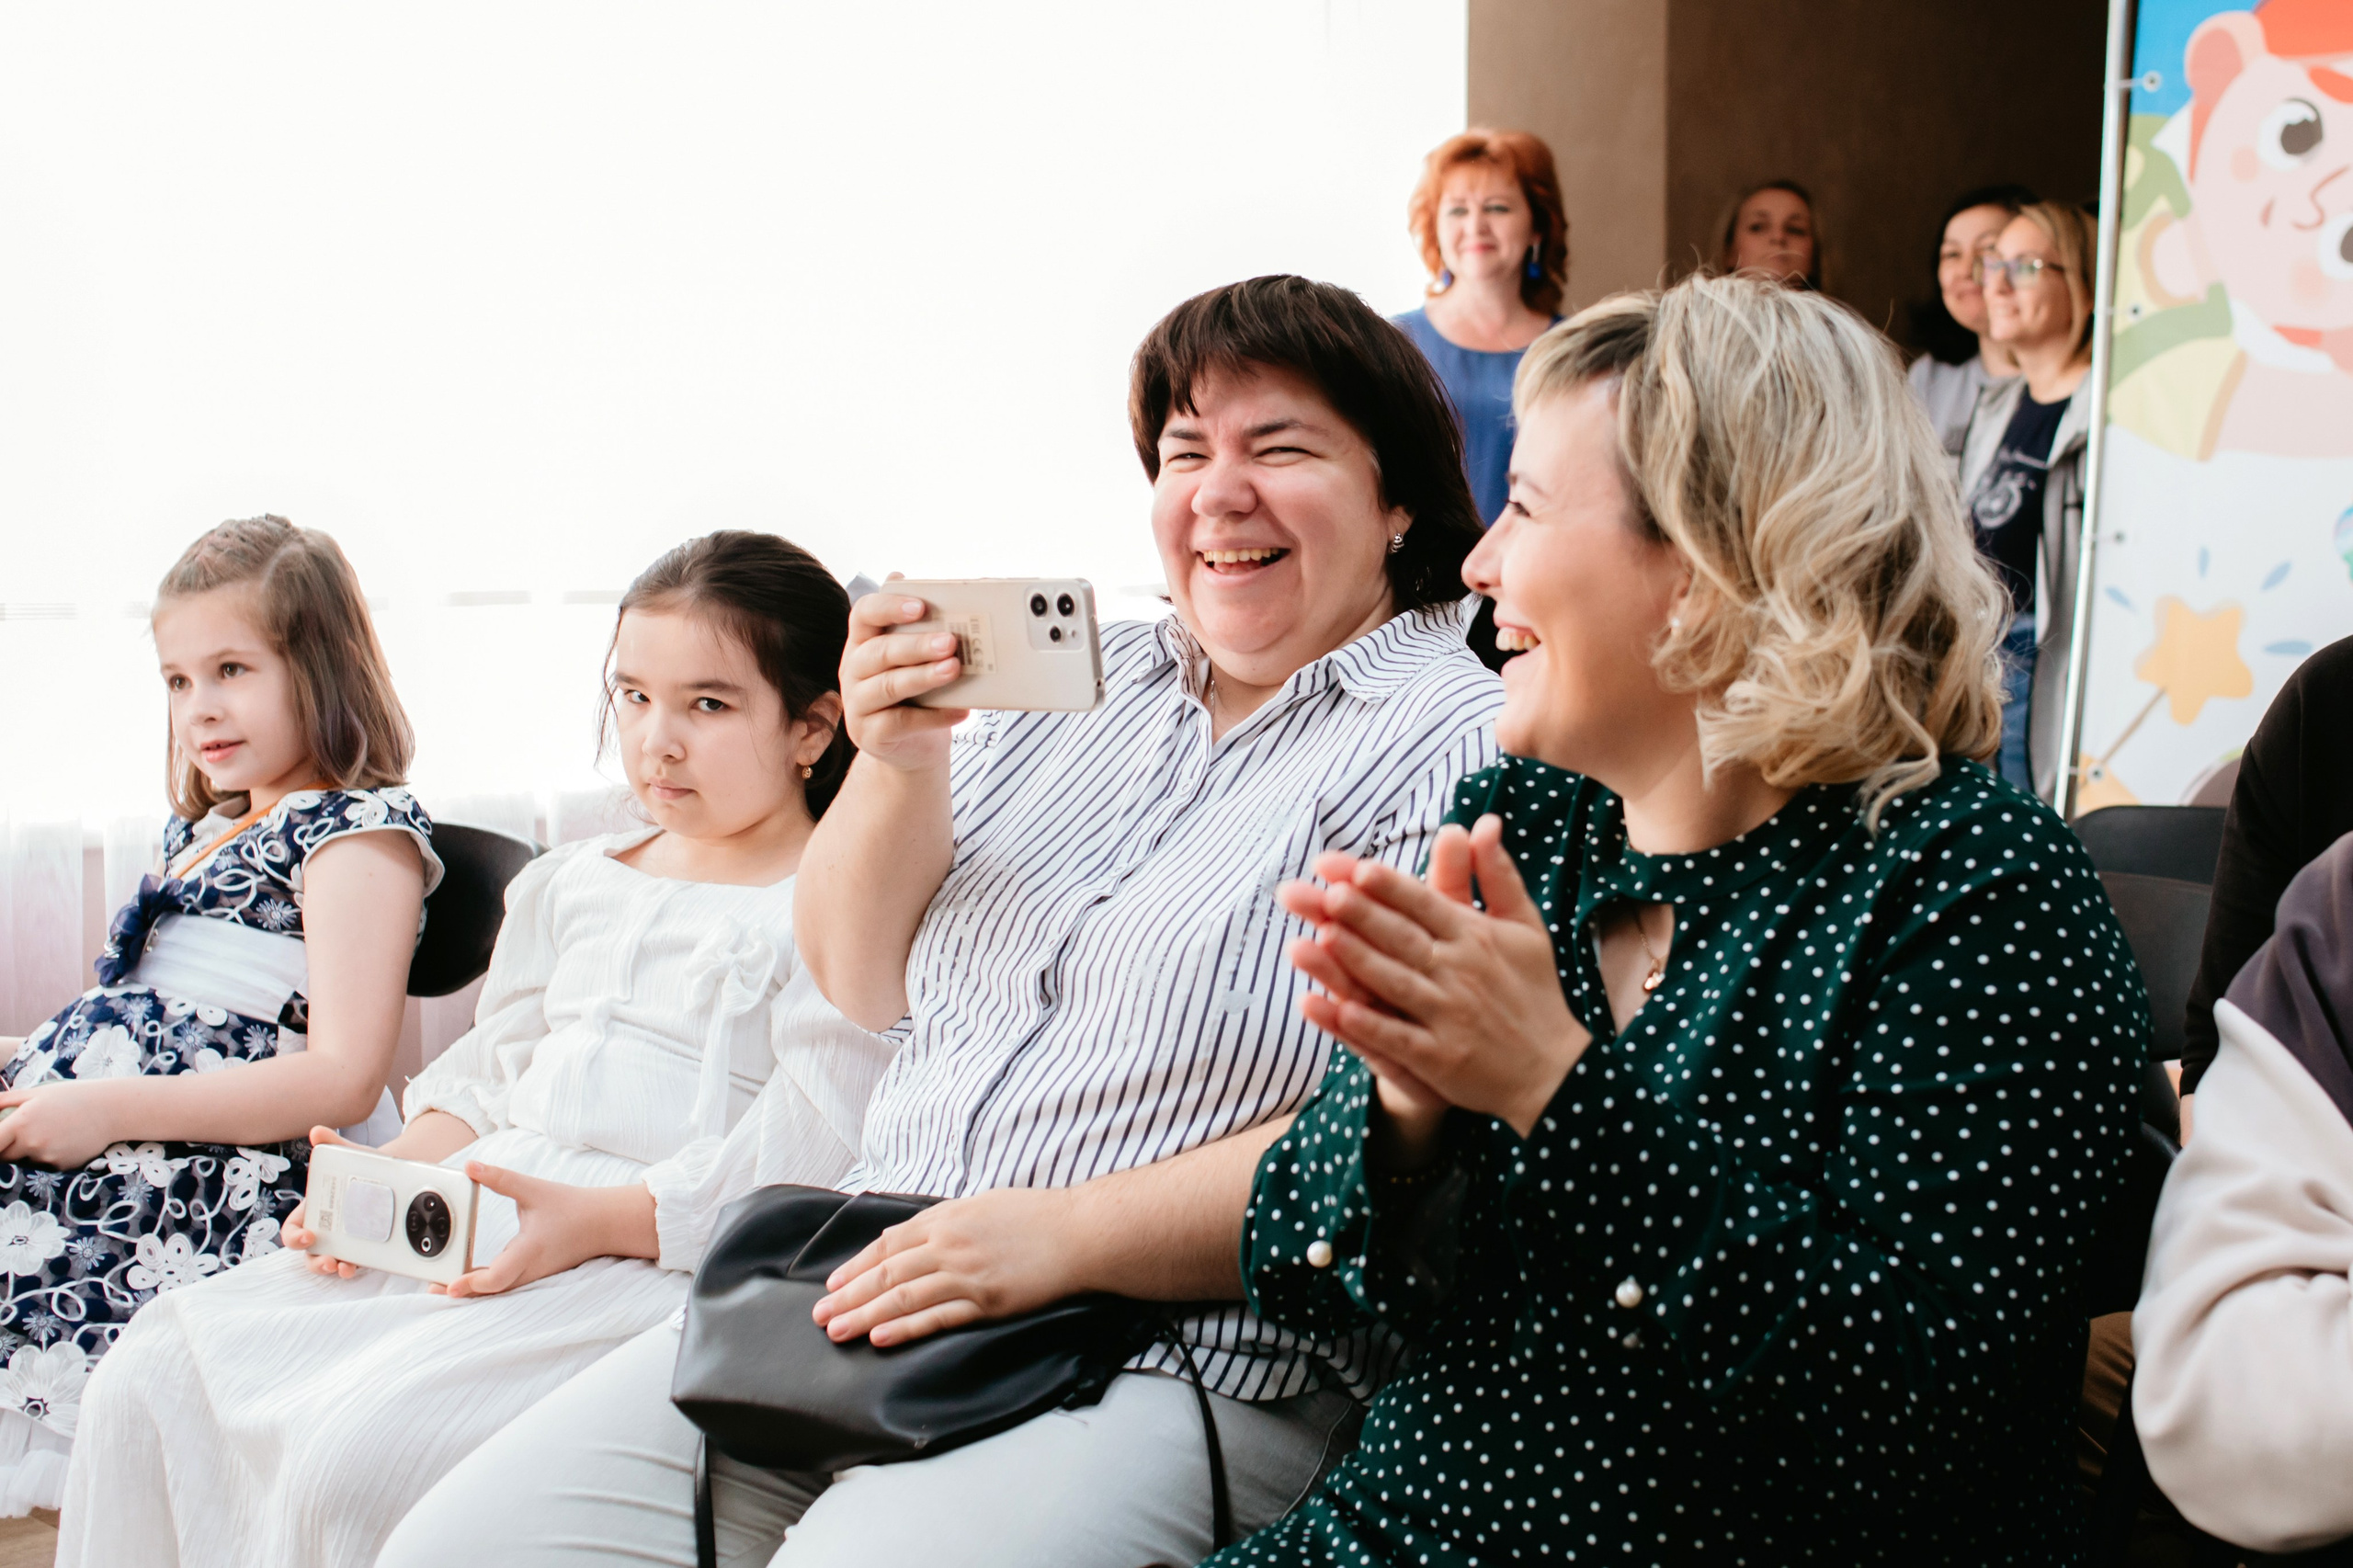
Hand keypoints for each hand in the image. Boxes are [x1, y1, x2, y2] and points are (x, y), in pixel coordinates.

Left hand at [0, 1079, 130, 1168]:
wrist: (112, 1110)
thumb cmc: (73, 1096)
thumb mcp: (37, 1093)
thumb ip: (5, 1101)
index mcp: (21, 1123)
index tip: (0, 1137)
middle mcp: (32, 1144)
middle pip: (4, 1155)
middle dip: (6, 1147)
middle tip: (21, 1132)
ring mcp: (46, 1157)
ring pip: (23, 1161)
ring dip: (26, 1152)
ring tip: (48, 1132)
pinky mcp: (59, 1167)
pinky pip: (42, 1165)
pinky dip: (46, 1156)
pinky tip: (62, 1140)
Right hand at [282, 1126, 367, 1277]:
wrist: (399, 1173)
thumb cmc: (367, 1165)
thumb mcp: (353, 1155)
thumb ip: (334, 1145)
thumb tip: (317, 1132)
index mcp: (315, 1209)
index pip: (293, 1228)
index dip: (293, 1236)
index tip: (308, 1236)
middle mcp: (326, 1228)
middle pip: (308, 1253)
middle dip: (314, 1261)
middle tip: (329, 1261)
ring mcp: (343, 1240)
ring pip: (327, 1261)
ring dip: (331, 1268)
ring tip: (343, 1268)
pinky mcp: (362, 1247)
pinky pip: (351, 1263)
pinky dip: (351, 1268)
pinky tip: (356, 1267)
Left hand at [439, 1166, 655, 1298]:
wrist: (604, 1223)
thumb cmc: (571, 1206)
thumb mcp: (533, 1189)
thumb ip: (499, 1178)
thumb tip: (469, 1167)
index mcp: (529, 1250)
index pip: (497, 1276)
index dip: (471, 1283)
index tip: (450, 1286)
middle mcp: (530, 1268)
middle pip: (491, 1291)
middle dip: (462, 1291)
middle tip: (432, 1289)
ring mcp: (534, 1275)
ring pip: (498, 1291)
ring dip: (473, 1290)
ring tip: (444, 1286)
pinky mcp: (535, 1274)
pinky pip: (507, 1284)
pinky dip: (486, 1284)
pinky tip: (469, 1278)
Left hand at [811, 1186, 1083, 1347]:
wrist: (1078, 1232)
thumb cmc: (1035, 1216)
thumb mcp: (982, 1204)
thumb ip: (945, 1220)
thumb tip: (910, 1237)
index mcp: (946, 1218)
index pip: (888, 1244)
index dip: (857, 1266)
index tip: (834, 1285)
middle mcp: (949, 1245)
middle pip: (887, 1273)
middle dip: (850, 1296)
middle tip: (820, 1316)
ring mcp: (967, 1274)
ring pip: (904, 1297)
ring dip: (866, 1316)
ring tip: (838, 1331)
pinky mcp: (986, 1302)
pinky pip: (937, 1317)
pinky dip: (906, 1328)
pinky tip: (881, 1338)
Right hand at [840, 581, 967, 769]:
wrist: (911, 747)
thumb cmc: (920, 694)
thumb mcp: (921, 662)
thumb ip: (930, 631)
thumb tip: (967, 591)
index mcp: (863, 642)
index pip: (865, 613)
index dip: (889, 607)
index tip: (920, 606)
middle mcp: (852, 669)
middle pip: (879, 651)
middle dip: (916, 645)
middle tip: (950, 641)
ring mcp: (856, 703)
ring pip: (888, 685)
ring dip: (924, 676)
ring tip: (954, 669)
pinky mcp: (868, 734)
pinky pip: (901, 722)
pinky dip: (934, 716)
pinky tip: (960, 711)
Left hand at [1278, 815, 1590, 1137]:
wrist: (1554, 1069)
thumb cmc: (1533, 990)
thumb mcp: (1526, 926)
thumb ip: (1498, 875)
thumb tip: (1484, 822)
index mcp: (1476, 936)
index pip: (1425, 904)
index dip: (1389, 887)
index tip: (1355, 868)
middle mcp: (1461, 971)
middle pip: (1403, 938)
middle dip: (1363, 915)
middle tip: (1325, 894)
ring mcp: (1450, 1016)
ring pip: (1395, 983)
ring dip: (1357, 962)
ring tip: (1319, 939)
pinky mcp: (1442, 1059)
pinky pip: (1398, 1040)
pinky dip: (1368, 1026)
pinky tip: (1335, 1011)